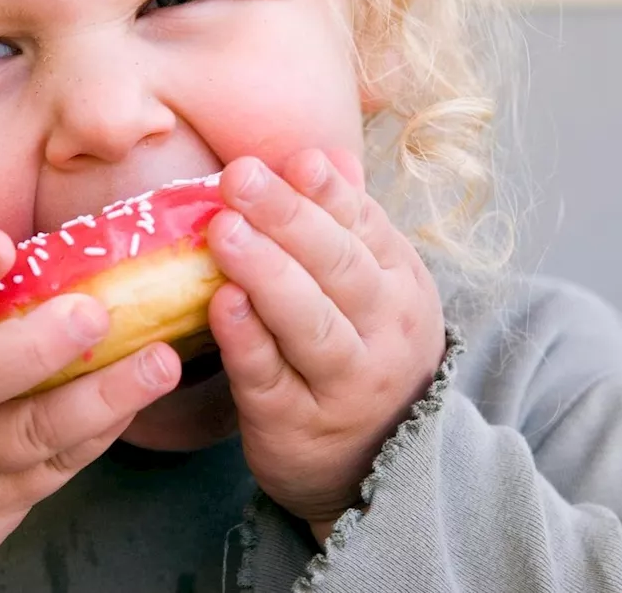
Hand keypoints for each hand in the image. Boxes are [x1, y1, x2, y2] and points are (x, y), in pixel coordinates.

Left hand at [206, 150, 445, 542]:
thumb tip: (324, 155)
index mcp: (400, 285)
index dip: (329, 192)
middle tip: (239, 177)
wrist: (374, 466)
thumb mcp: (375, 289)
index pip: (365, 228)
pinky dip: (248, 342)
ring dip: (267, 274)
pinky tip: (221, 306)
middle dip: (289, 218)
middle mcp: (383, 332)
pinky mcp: (297, 424)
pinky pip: (272, 379)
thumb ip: (347, 225)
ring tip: (224, 231)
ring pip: (312, 324)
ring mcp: (345, 383)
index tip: (294, 161)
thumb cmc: (361, 354)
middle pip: (340, 268)